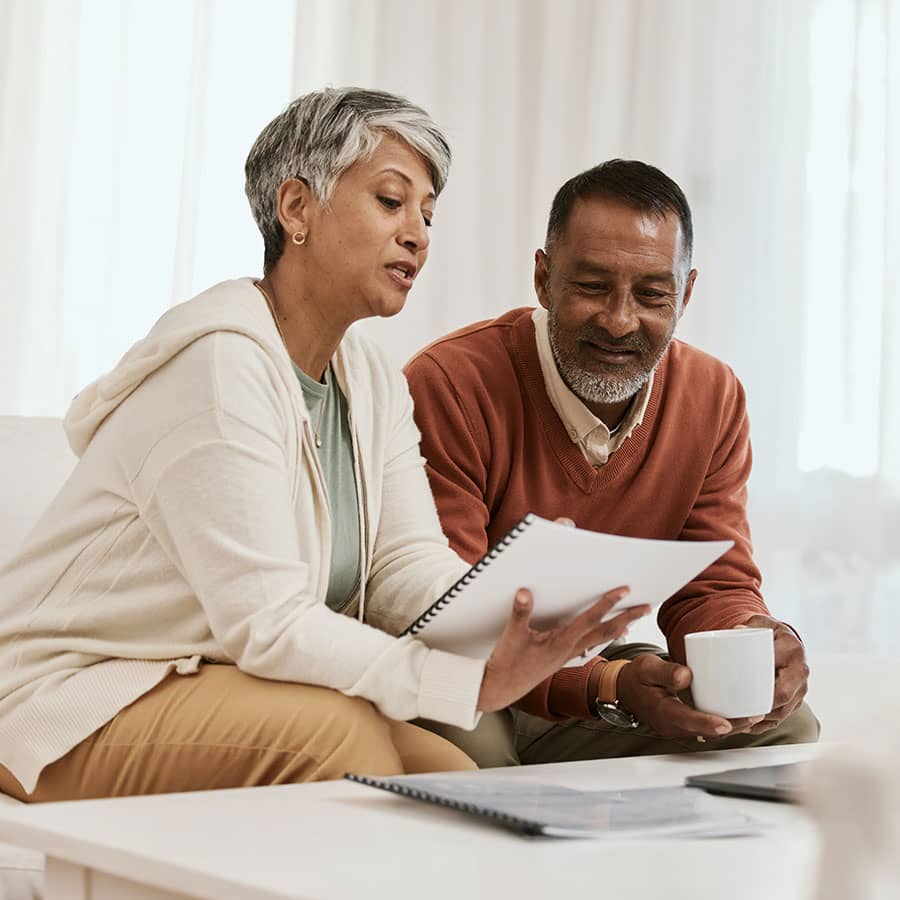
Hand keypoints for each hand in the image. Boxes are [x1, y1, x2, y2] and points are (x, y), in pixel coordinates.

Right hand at [477, 587, 649, 712]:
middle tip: (646, 607)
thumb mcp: (511, 637)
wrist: (502, 689)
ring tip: (632, 619)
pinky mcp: (562, 659)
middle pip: (605, 632)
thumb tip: (525, 593)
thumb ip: (519, 613)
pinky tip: (606, 636)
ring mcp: (567, 656)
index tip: (623, 591)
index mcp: (561, 643)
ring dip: (618, 628)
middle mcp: (569, 650)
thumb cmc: (507, 664)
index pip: (590, 620)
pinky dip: (602, 638)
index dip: (607, 604)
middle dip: (626, 618)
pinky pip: (589, 646)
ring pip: (600, 640)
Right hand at [616, 654, 764, 738]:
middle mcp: (671, 725)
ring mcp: (678, 727)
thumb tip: (687, 675)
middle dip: (732, 726)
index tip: (727, 723)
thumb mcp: (646, 667)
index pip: (686, 720)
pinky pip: (707, 728)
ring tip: (754, 715)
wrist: (625, 689)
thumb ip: (666, 671)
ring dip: (732, 727)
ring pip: (709, 732)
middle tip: (755, 715)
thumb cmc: (636, 676)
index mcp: (661, 711)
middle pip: (705, 731)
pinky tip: (739, 716)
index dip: (708, 723)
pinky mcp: (684, 724)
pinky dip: (724, 724)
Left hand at [739, 615, 808, 734]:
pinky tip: (748, 726)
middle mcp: (800, 671)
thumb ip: (748, 626)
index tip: (746, 697)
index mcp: (792, 651)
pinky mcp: (794, 699)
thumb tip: (737, 631)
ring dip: (762, 721)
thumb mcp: (758, 623)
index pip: (782, 673)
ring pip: (783, 711)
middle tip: (738, 715)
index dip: (766, 690)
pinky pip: (781, 716)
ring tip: (738, 724)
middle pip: (784, 698)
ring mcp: (799, 688)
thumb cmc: (766, 630)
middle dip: (762, 709)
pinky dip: (764, 724)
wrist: (781, 637)